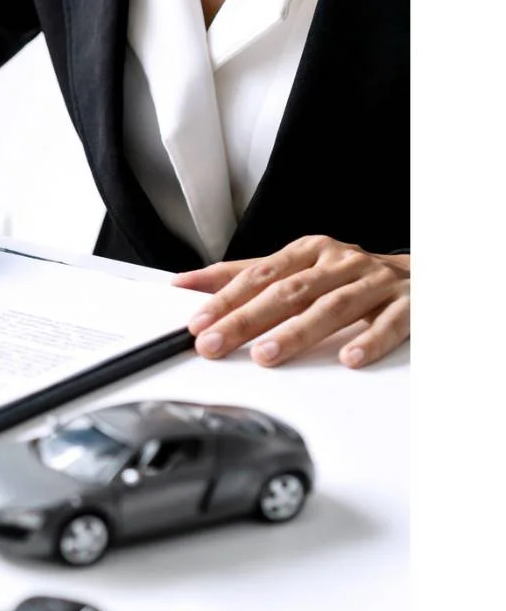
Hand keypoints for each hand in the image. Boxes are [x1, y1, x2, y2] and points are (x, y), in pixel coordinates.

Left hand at [172, 235, 409, 368]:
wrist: (423, 275)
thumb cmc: (349, 276)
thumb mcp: (299, 268)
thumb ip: (245, 276)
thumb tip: (187, 284)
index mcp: (310, 252)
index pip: (260, 275)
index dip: (226, 298)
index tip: (198, 322)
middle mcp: (340, 263)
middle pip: (288, 292)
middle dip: (247, 319)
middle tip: (215, 343)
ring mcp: (376, 283)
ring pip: (333, 307)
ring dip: (297, 332)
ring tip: (266, 354)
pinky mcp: (411, 304)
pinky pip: (390, 323)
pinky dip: (370, 340)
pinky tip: (349, 358)